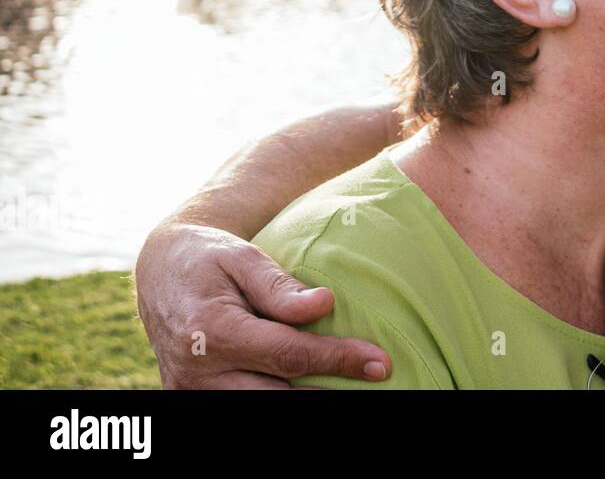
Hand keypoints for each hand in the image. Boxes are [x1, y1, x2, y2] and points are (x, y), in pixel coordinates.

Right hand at [135, 220, 391, 387]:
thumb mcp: (243, 257)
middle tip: (374, 377)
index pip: (289, 355)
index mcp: (212, 331)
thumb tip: (325, 305)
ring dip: (305, 399)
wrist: (160, 273)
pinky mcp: (191, 402)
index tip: (380, 362)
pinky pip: (244, 407)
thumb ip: (280, 287)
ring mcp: (190, 394)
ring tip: (346, 385)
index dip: (339, 360)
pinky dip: (280, 398)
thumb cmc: (209, 258)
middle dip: (329, 392)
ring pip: (260, 411)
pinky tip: (312, 387)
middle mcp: (197, 373)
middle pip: (278, 397)